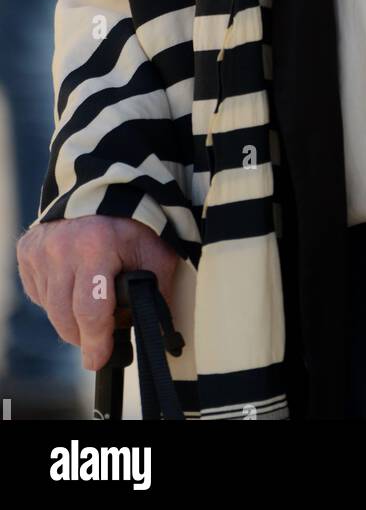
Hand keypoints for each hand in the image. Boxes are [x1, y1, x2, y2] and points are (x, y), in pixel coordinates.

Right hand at [16, 215, 179, 370]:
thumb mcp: (155, 255)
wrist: (105, 189)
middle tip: (101, 337)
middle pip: (65, 317)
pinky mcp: (27, 251)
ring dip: (71, 317)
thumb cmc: (135, 225)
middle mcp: (61, 247)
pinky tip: (75, 283)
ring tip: (93, 300)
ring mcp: (40, 248)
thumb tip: (154, 333)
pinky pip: (39, 293)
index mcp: (95, 246)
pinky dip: (57, 298)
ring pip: (50, 308)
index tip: (98, 360)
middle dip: (84, 335)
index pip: (90, 310)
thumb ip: (155, 293)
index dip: (96, 341)